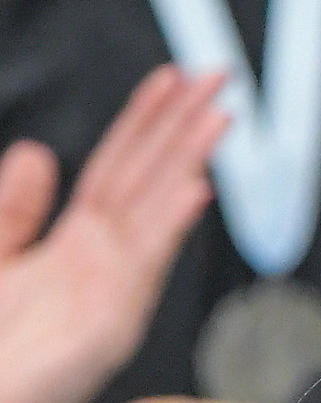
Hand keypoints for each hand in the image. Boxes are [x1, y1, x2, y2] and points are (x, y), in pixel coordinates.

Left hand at [0, 68, 224, 402]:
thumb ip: (15, 211)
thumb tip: (39, 151)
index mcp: (77, 244)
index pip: (119, 167)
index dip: (146, 119)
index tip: (172, 77)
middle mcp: (104, 262)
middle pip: (148, 177)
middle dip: (183, 124)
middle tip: (218, 75)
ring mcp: (114, 293)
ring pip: (156, 212)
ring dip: (190, 162)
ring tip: (219, 116)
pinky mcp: (111, 328)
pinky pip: (145, 265)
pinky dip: (171, 225)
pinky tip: (195, 189)